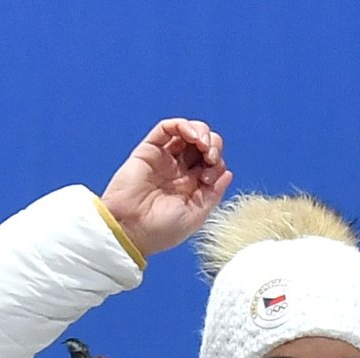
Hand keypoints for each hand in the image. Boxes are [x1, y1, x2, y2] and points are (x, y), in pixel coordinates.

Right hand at [100, 119, 232, 257]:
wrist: (131, 230)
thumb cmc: (161, 231)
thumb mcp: (196, 216)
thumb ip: (213, 194)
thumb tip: (228, 172)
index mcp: (191, 186)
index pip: (213, 162)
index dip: (218, 163)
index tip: (209, 179)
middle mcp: (179, 170)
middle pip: (204, 144)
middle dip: (213, 146)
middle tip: (209, 159)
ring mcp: (164, 159)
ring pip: (187, 131)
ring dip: (201, 132)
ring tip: (202, 145)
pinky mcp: (149, 150)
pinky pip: (166, 128)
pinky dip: (182, 125)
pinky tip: (191, 135)